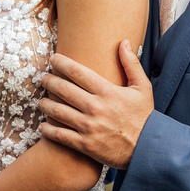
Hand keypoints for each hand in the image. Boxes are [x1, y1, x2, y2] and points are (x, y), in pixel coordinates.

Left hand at [38, 40, 152, 168]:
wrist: (148, 148)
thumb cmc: (144, 116)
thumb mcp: (143, 87)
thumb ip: (131, 64)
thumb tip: (124, 42)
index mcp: (107, 92)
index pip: (77, 72)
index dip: (61, 63)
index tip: (52, 59)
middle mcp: (96, 107)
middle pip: (63, 90)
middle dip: (49, 81)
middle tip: (42, 78)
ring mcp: (89, 127)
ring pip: (58, 112)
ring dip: (45, 105)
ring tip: (41, 101)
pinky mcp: (86, 145)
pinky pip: (60, 136)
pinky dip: (48, 131)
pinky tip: (42, 126)